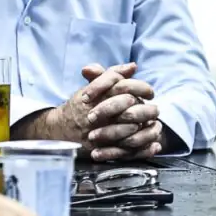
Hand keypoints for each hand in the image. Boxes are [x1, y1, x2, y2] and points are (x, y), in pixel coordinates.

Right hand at [16, 64, 165, 162]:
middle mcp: (96, 111)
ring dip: (143, 126)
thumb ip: (112, 74)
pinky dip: (140, 148)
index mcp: (95, 94)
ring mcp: (96, 130)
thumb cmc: (82, 104)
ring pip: (126, 128)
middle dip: (144, 108)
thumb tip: (133, 66)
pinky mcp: (98, 148)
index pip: (120, 85)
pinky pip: (123, 149)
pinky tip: (151, 144)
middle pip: (126, 106)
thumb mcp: (94, 86)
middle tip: (155, 109)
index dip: (139, 87)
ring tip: (153, 124)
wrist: (60, 128)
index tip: (150, 92)